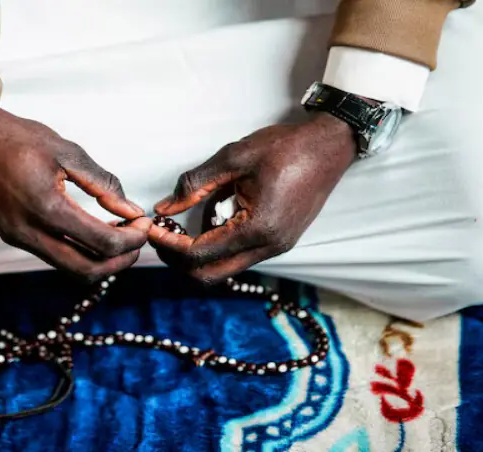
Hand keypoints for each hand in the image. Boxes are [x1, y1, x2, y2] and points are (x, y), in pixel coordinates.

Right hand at [0, 82, 150, 280]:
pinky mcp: (12, 236)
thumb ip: (102, 183)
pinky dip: (79, 252)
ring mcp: (18, 238)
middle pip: (87, 271)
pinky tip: (93, 230)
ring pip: (69, 268)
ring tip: (118, 234)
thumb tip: (130, 209)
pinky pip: (54, 256)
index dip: (132, 238)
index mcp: (46, 208)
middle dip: (120, 261)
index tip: (144, 224)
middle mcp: (29, 232)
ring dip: (100, 259)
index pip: (102, 243)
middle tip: (137, 239)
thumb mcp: (66, 152)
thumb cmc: (14, 137)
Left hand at [150, 113, 355, 284]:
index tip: (152, 227)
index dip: (170, 244)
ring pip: (224, 268)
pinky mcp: (279, 242)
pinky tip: (211, 218)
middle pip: (210, 274)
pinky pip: (239, 255)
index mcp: (258, 228)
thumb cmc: (286, 147)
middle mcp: (269, 247)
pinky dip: (218, 244)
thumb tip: (165, 207)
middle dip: (179, 259)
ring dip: (198, 252)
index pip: (200, 254)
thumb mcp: (234, 157)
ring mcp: (277, 248)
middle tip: (161, 235)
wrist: (329, 146)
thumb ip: (195, 184)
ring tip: (184, 223)